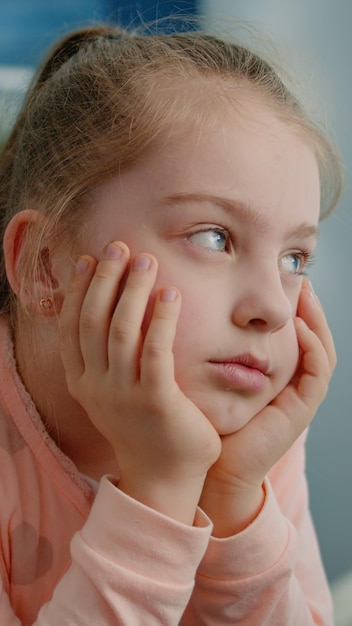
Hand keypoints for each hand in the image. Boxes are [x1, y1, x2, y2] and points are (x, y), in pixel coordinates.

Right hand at [59, 242, 220, 523]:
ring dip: (132, 290)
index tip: (88, 259)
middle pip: (92, 320)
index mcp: (83, 381)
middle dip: (104, 279)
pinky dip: (160, 318)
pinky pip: (154, 350)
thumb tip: (112, 315)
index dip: (77, 290)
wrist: (165, 478)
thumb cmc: (146, 428)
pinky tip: (171, 294)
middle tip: (119, 247)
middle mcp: (96, 385)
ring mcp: (122, 394)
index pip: (71, 326)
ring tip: (146, 260)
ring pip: (119, 329)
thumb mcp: (114, 392)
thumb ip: (108, 358)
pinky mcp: (154, 399)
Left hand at [199, 279, 335, 535]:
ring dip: (317, 321)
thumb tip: (197, 313)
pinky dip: (313, 347)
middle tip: (301, 279)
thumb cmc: (209, 422)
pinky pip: (317, 373)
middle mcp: (291, 385)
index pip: (293, 336)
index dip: (292, 308)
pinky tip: (300, 327)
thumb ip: (213, 350)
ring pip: (321, 351)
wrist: (214, 468)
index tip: (280, 280)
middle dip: (310, 308)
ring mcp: (300, 398)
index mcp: (274, 377)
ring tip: (306, 294)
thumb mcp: (213, 377)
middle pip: (312, 338)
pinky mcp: (301, 410)